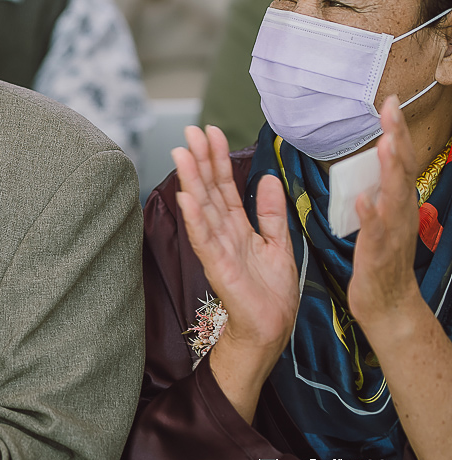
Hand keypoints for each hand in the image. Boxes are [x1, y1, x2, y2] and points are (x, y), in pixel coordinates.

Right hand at [173, 126, 299, 418]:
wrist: (271, 329)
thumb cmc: (271, 293)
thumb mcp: (278, 243)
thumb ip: (270, 212)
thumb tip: (266, 178)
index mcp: (237, 227)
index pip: (224, 186)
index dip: (218, 159)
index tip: (211, 132)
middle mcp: (222, 234)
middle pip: (209, 190)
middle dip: (200, 160)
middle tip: (191, 131)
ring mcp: (217, 249)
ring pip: (202, 208)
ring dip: (191, 180)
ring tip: (182, 153)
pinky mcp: (217, 267)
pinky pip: (204, 238)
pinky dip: (195, 218)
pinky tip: (186, 197)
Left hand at [349, 96, 427, 337]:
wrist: (388, 303)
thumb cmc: (381, 259)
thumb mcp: (381, 216)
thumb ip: (379, 189)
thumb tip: (375, 160)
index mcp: (397, 202)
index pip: (398, 160)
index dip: (395, 131)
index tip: (387, 101)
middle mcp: (400, 212)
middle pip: (402, 169)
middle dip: (397, 137)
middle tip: (391, 108)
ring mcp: (391, 232)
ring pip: (393, 196)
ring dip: (390, 169)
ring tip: (385, 143)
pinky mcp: (376, 253)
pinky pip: (375, 232)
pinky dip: (371, 215)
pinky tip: (364, 200)